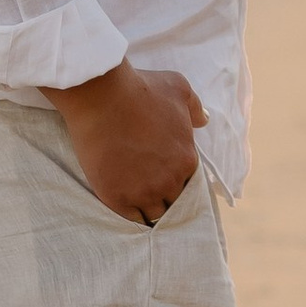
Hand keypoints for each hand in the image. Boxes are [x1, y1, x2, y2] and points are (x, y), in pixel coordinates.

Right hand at [41, 58, 205, 224]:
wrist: (101, 96)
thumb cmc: (140, 88)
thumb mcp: (178, 88)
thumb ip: (194, 107)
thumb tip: (204, 120)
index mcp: (187, 159)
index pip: (189, 183)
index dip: (176, 178)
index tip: (163, 173)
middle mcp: (169, 181)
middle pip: (174, 202)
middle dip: (165, 195)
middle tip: (150, 188)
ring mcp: (143, 192)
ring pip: (154, 215)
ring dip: (149, 208)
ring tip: (137, 200)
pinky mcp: (117, 197)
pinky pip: (131, 218)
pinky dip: (130, 214)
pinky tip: (125, 204)